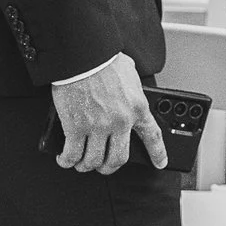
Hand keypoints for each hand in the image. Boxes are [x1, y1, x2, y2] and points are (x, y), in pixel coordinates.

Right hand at [51, 52, 164, 173]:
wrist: (84, 58)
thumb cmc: (106, 62)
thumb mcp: (131, 75)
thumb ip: (134, 90)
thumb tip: (131, 93)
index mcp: (138, 108)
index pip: (152, 136)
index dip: (158, 153)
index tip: (160, 163)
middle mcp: (120, 121)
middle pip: (118, 158)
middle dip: (110, 167)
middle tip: (104, 166)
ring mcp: (97, 127)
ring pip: (93, 160)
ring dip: (86, 165)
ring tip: (81, 163)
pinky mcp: (75, 127)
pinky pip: (72, 154)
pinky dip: (67, 160)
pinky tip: (65, 158)